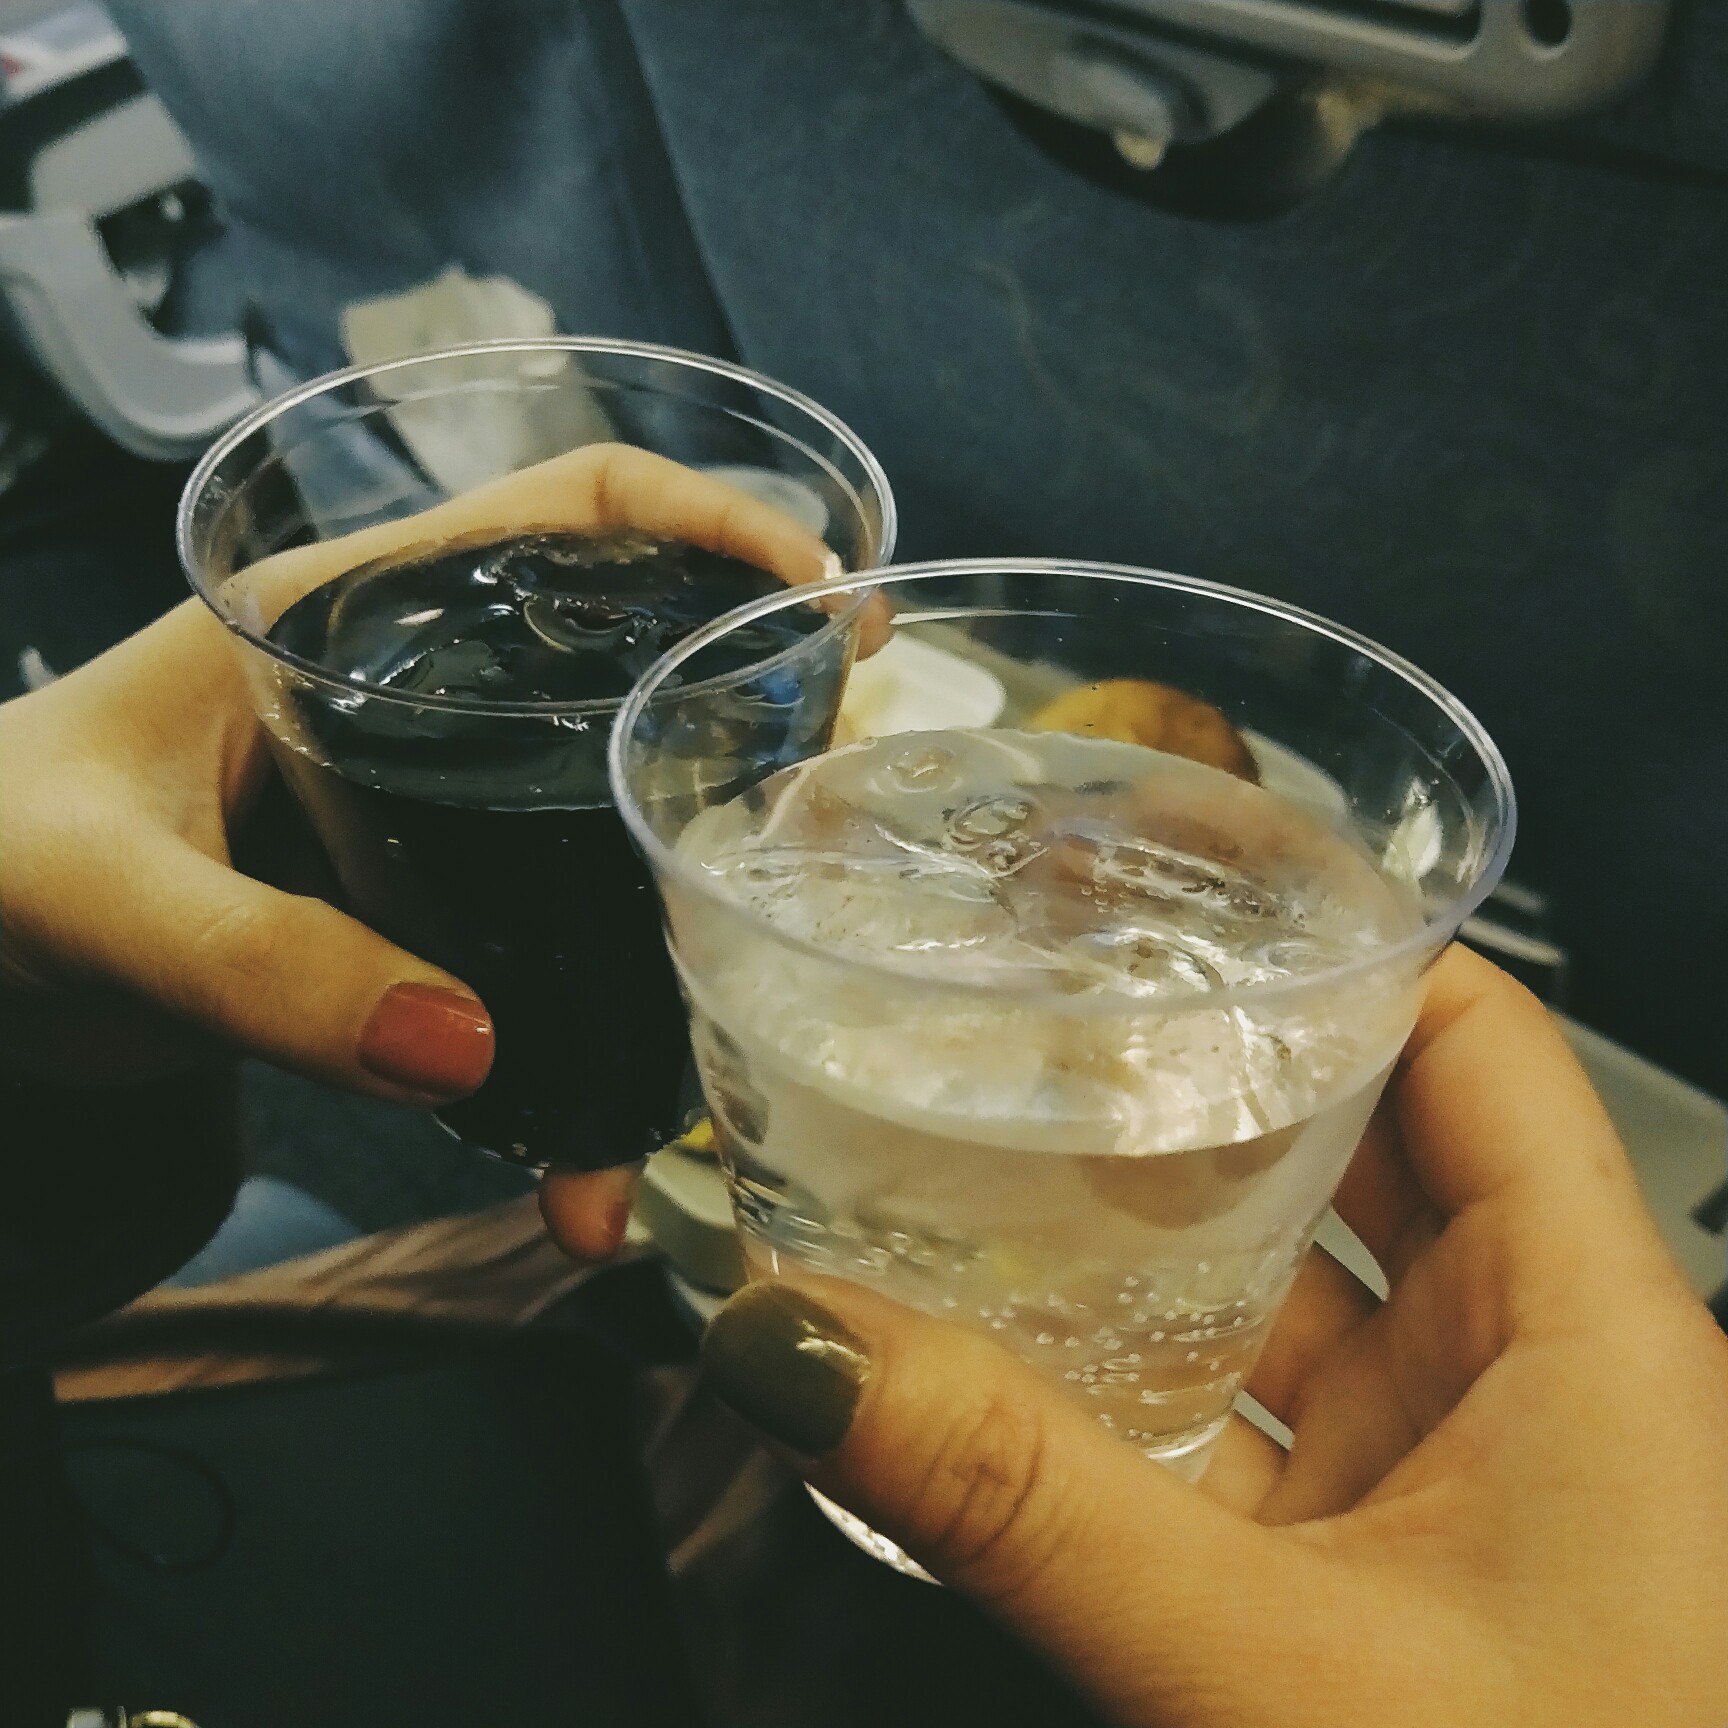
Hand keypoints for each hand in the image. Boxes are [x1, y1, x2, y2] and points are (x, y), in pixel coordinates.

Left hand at [2, 446, 849, 1256]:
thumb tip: (472, 1047)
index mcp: (357, 606)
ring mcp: (438, 808)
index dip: (720, 527)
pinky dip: (582, 1065)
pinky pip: (543, 967)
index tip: (829, 604)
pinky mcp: (430, 914)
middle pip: (637, 669)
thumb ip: (256, 962)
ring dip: (681, 924)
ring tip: (751, 1005)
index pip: (575, 510)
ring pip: (608, 833)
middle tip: (836, 805)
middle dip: (751, 727)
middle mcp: (427, 692)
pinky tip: (599, 1159)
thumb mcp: (96, 893)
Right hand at [700, 947, 1727, 1725]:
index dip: (1337, 941)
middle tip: (1041, 1017)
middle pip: (1359, 1145)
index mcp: (1586, 1330)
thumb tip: (800, 1345)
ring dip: (1153, 1247)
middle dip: (1203, 1081)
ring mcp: (1451, 1482)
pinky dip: (1140, 1394)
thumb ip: (1022, 1500)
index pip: (1473, 1038)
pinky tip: (1019, 1368)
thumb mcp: (1270, 1669)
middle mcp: (1533, 1377)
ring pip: (1288, 1298)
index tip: (1174, 890)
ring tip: (1000, 1159)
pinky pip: (1247, 1432)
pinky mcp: (1381, 1578)